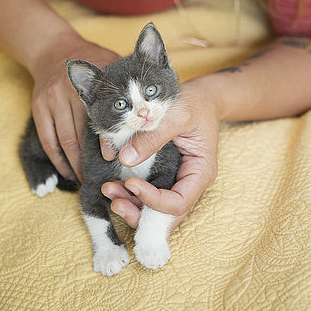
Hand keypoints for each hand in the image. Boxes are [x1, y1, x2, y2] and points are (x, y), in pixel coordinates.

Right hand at [30, 30, 119, 180]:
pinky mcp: (38, 107)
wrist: (54, 48)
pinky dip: (58, 159)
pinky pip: (48, 140)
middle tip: (104, 178)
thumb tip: (149, 109)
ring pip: (65, 141)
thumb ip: (130, 83)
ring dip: (75, 164)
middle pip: (82, 134)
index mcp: (94, 79)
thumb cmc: (94, 57)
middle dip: (92, 159)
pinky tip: (68, 172)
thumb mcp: (114, 63)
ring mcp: (52, 99)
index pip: (102, 117)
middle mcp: (71, 91)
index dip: (109, 141)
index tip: (116, 159)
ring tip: (86, 179)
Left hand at [101, 76, 219, 229]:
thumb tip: (126, 159)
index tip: (130, 183)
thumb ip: (153, 136)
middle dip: (138, 213)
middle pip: (166, 215)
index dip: (153, 201)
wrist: (202, 95)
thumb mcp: (176, 114)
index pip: (178, 203)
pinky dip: (129, 195)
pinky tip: (113, 185)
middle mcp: (189, 182)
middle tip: (114, 200)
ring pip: (154, 209)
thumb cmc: (195, 102)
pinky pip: (147, 194)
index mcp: (200, 172)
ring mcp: (176, 180)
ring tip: (108, 190)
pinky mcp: (163, 174)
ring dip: (130, 206)